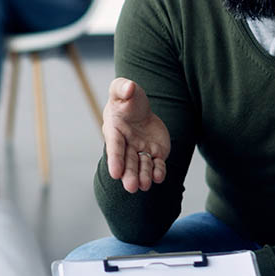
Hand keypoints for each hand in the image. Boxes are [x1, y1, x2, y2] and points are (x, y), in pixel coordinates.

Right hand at [103, 78, 169, 192]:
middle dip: (129, 175)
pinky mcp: (155, 152)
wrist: (141, 108)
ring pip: (142, 166)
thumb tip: (129, 88)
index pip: (115, 147)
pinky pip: (157, 164)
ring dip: (143, 176)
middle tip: (131, 187)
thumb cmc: (127, 98)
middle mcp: (126, 144)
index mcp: (115, 130)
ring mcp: (141, 150)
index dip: (115, 160)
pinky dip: (158, 171)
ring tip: (145, 185)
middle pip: (128, 162)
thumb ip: (123, 87)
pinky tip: (159, 177)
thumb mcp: (122, 88)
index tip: (115, 173)